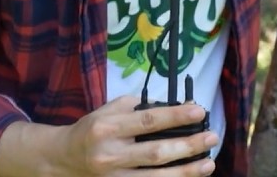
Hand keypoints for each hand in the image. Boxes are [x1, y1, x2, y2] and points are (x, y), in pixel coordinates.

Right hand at [57, 96, 216, 175]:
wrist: (64, 158)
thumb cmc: (93, 129)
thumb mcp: (110, 109)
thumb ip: (140, 107)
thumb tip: (177, 107)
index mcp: (107, 128)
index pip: (148, 121)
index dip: (176, 116)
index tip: (199, 110)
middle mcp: (109, 155)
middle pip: (156, 153)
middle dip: (188, 146)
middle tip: (211, 138)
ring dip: (186, 172)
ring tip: (208, 164)